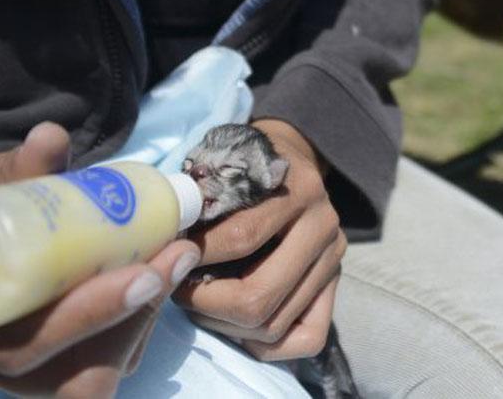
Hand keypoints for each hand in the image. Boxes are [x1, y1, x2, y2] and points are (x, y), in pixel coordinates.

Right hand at [0, 122, 201, 395]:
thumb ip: (8, 167)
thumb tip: (53, 138)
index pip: (24, 346)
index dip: (89, 317)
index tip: (144, 273)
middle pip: (71, 377)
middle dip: (132, 320)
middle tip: (175, 257)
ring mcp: (16, 368)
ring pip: (94, 375)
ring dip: (143, 320)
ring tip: (173, 258)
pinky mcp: (50, 361)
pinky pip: (101, 363)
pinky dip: (137, 324)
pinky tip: (158, 274)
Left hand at [174, 119, 345, 360]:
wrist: (294, 157)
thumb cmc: (245, 166)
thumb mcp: (224, 162)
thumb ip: (201, 195)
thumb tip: (166, 242)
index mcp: (297, 189)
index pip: (241, 238)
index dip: (195, 258)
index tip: (169, 258)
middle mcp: (323, 226)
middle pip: (259, 295)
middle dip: (206, 303)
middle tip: (179, 290)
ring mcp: (334, 259)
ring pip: (274, 323)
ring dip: (225, 325)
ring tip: (201, 303)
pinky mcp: (336, 285)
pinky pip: (306, 339)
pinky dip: (265, 344)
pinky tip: (237, 324)